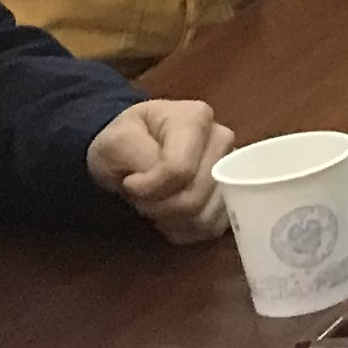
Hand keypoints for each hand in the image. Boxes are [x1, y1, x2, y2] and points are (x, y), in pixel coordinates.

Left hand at [88, 100, 233, 242]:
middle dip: (159, 206)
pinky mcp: (233, 195)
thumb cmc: (125, 142)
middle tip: (140, 198)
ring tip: (155, 205)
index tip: (129, 184)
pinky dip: (186, 229)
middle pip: (195, 196)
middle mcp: (223, 141)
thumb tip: (150, 183)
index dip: (149, 188)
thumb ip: (132, 155)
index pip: (180, 170)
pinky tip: (170, 217)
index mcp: (196, 118)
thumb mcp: (114, 141)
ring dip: (171, 220)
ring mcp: (232, 169)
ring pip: (205, 216)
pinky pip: (212, 227)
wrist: (134, 150)